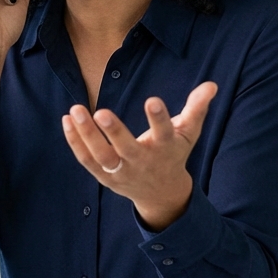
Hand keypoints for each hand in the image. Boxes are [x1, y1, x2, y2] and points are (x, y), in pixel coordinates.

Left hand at [61, 82, 217, 231]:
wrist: (161, 193)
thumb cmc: (173, 153)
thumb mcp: (189, 133)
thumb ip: (197, 108)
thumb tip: (211, 84)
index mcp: (165, 149)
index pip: (164, 133)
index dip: (159, 118)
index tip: (153, 100)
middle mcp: (143, 162)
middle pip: (127, 149)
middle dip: (114, 132)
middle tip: (101, 112)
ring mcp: (122, 172)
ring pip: (102, 156)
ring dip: (87, 135)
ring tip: (75, 109)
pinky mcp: (105, 176)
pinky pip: (87, 160)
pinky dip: (75, 142)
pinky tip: (66, 120)